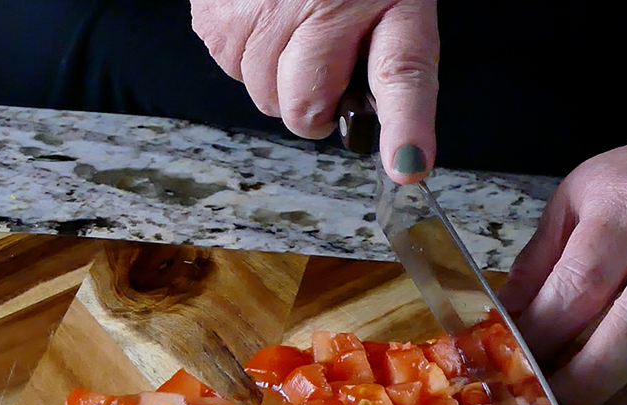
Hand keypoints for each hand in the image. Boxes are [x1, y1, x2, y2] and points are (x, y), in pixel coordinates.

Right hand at [191, 0, 438, 182]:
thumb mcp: (390, 1)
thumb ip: (390, 61)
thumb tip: (391, 145)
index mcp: (389, 4)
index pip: (400, 73)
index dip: (405, 126)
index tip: (408, 166)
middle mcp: (324, 5)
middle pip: (304, 109)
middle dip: (312, 106)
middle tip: (322, 65)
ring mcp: (264, 8)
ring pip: (262, 96)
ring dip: (276, 78)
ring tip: (291, 28)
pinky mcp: (217, 12)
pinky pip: (230, 68)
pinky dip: (246, 55)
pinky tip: (264, 17)